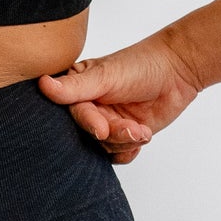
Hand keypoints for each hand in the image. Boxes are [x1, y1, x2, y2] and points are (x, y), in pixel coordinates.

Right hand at [37, 29, 203, 163]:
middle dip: (112, 135)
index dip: (88, 123)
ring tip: (143, 129)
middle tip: (132, 129)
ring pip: (104, 148)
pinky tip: (142, 136)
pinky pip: (117, 155)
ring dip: (126, 141)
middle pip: (88, 135)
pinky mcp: (123, 134)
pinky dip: (130, 151)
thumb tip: (43, 84)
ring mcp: (105, 122)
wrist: (177, 71)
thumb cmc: (141, 65)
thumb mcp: (106, 75)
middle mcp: (88, 107)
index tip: (102, 128)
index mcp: (76, 88)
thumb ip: (76, 87)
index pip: (72, 113)